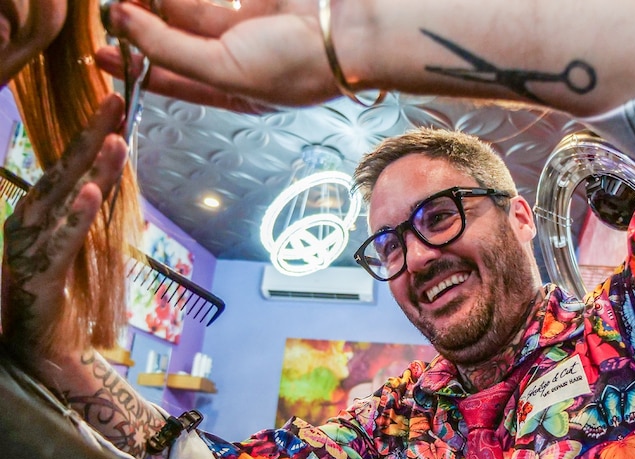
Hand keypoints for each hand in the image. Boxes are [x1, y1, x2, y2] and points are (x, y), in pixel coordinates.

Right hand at [1, 95, 127, 363]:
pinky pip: (64, 239)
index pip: (68, 164)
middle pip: (65, 169)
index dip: (90, 133)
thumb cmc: (58, 289)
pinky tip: (91, 190)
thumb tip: (104, 173)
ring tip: (115, 138)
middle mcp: (30, 219)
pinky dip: (79, 214)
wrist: (42, 344)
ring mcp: (33, 244)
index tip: (114, 103)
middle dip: (92, 134)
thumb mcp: (75, 239)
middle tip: (115, 101)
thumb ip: (84, 207)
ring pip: (67, 198)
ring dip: (92, 168)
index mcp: (38, 209)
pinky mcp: (43, 272)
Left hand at [96, 0, 341, 111]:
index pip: (172, 79)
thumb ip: (170, 48)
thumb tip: (120, 20)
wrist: (351, 33)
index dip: (134, 66)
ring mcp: (245, 24)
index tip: (97, 54)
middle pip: (174, 39)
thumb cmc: (298, 66)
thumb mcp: (225, 70)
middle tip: (107, 6)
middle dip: (140, 24)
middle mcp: (235, 57)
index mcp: (231, 90)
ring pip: (188, 7)